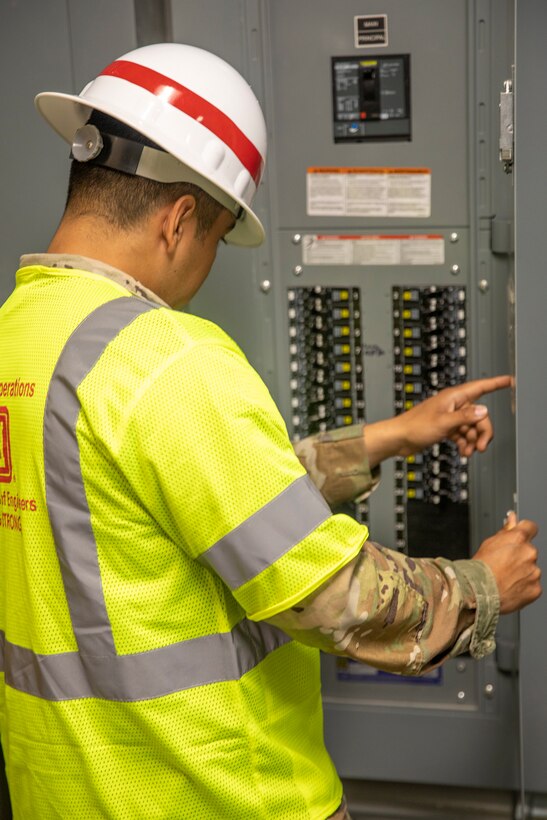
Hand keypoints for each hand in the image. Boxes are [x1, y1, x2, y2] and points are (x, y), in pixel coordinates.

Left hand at [393, 375, 511, 457]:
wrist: (399, 439)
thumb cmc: (414, 427)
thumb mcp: (444, 422)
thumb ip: (465, 417)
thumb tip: (483, 411)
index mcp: (453, 397)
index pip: (480, 387)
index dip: (496, 383)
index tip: (509, 380)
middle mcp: (453, 405)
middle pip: (479, 415)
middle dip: (482, 431)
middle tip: (481, 446)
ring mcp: (449, 416)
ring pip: (471, 427)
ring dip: (472, 440)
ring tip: (468, 452)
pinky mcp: (445, 427)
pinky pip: (462, 434)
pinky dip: (464, 443)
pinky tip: (462, 451)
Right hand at [473, 512, 540, 613]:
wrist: (477, 592)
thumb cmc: (479, 568)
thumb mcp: (489, 543)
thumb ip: (506, 530)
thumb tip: (512, 518)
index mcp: (518, 538)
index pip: (530, 527)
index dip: (524, 532)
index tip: (519, 537)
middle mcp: (529, 553)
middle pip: (529, 550)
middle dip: (519, 556)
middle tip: (504, 564)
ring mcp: (534, 572)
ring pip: (531, 569)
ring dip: (522, 572)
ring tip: (505, 578)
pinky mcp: (536, 588)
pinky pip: (532, 585)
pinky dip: (524, 586)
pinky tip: (510, 587)